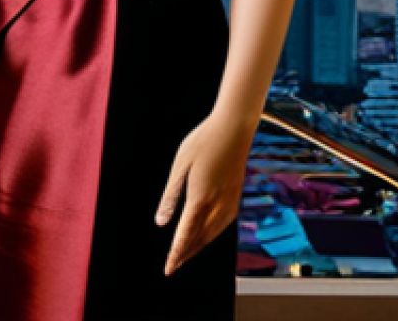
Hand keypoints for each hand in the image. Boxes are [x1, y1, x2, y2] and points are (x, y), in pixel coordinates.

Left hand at [154, 113, 248, 275]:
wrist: (233, 128)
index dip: (176, 254)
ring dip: (199, 247)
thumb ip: (170, 195)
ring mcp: (230, 201)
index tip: (168, 268)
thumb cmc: (203, 141)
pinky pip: (224, 225)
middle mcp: (217, 204)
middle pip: (200, 239)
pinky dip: (212, 235)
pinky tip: (207, 235)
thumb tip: (161, 222)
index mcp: (200, 198)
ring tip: (186, 255)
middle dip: (186, 254)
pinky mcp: (236, 196)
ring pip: (213, 234)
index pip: (185, 235)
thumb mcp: (179, 166)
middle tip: (173, 266)